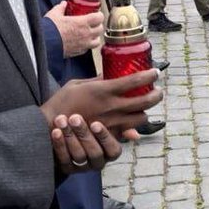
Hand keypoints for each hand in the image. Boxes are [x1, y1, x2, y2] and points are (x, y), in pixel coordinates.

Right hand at [41, 73, 162, 138]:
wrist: (50, 126)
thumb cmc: (62, 102)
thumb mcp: (78, 84)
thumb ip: (98, 80)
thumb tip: (111, 75)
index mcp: (104, 90)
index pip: (135, 81)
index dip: (150, 76)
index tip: (156, 72)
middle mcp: (112, 107)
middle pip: (145, 102)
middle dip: (156, 95)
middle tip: (158, 91)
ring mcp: (112, 123)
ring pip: (140, 119)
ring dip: (145, 112)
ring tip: (144, 107)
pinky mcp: (108, 136)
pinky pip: (128, 133)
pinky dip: (133, 128)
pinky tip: (132, 123)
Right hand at [44, 3, 103, 56]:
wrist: (44, 44)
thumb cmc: (49, 30)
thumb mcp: (54, 14)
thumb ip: (61, 8)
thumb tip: (63, 4)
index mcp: (81, 22)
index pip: (99, 17)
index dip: (99, 15)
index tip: (96, 14)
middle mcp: (85, 34)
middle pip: (100, 29)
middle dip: (98, 25)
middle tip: (93, 23)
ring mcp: (83, 44)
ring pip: (97, 41)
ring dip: (95, 37)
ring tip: (90, 34)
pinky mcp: (79, 52)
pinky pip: (88, 49)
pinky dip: (87, 45)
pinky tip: (81, 42)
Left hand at [50, 114, 120, 174]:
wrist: (61, 126)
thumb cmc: (87, 120)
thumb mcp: (103, 121)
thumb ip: (119, 124)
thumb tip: (135, 135)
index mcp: (110, 152)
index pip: (113, 150)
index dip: (105, 138)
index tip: (96, 123)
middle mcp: (98, 162)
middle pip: (94, 153)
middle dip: (84, 134)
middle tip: (75, 118)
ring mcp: (82, 166)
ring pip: (79, 156)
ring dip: (70, 137)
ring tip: (62, 120)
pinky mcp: (67, 168)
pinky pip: (65, 160)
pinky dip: (60, 145)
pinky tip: (56, 131)